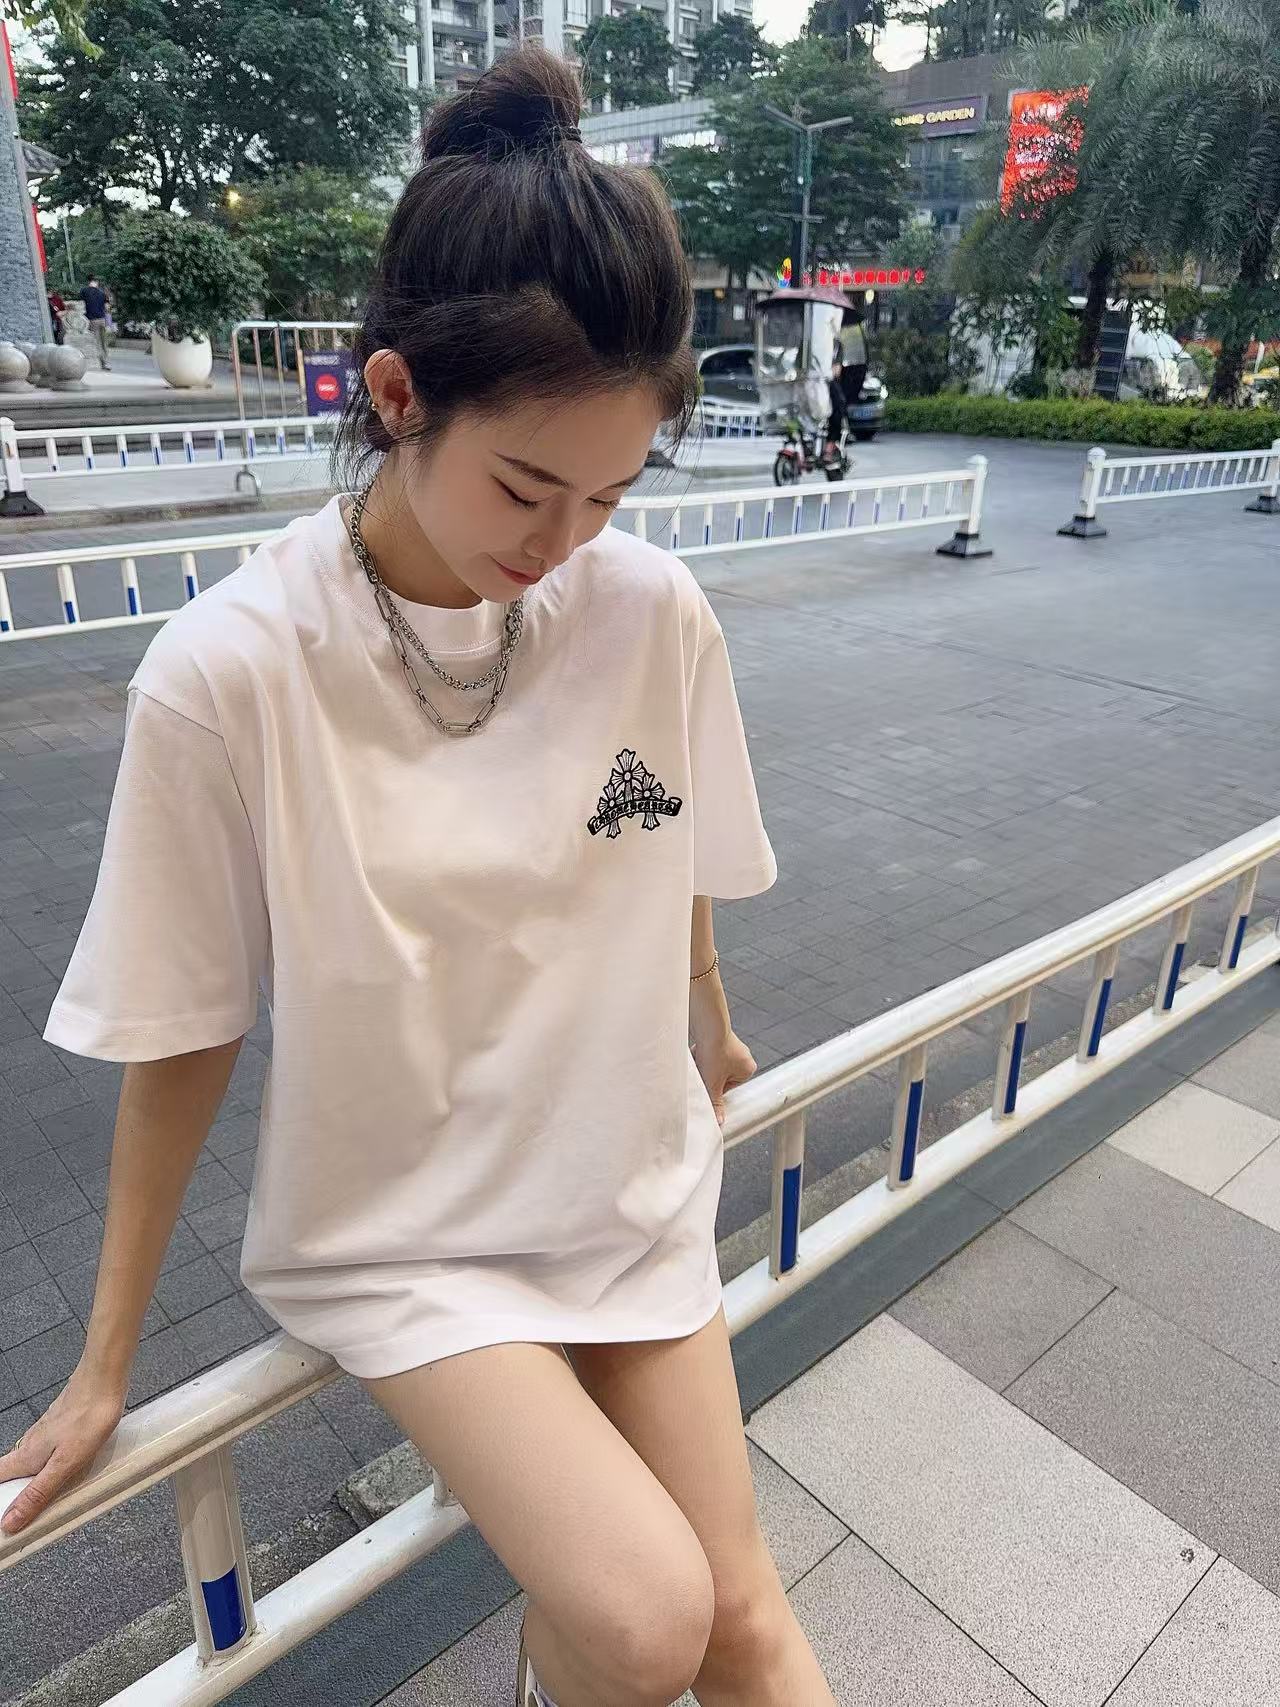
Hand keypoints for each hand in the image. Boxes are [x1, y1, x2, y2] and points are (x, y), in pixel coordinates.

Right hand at [0, 1364, 126, 1535]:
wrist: (105, 1379)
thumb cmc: (88, 1416)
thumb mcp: (64, 1465)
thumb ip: (38, 1493)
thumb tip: (10, 1521)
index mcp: (26, 1457)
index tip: (1, 1516)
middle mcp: (31, 1444)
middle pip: (13, 1473)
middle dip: (15, 1493)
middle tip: (24, 1515)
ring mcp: (47, 1434)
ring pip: (32, 1463)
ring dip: (34, 1481)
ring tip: (44, 1501)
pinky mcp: (63, 1427)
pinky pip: (50, 1452)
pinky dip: (52, 1466)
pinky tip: (66, 1471)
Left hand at [692, 1020, 758, 1127]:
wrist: (708, 1026)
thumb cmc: (715, 1053)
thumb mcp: (713, 1084)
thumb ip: (715, 1103)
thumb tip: (719, 1122)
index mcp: (748, 1069)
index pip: (727, 1087)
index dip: (715, 1087)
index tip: (707, 1083)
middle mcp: (744, 1057)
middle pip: (720, 1076)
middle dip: (708, 1075)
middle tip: (702, 1071)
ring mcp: (734, 1045)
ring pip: (714, 1064)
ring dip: (704, 1065)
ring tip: (699, 1060)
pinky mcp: (722, 1037)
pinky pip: (711, 1052)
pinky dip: (703, 1053)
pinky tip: (698, 1050)